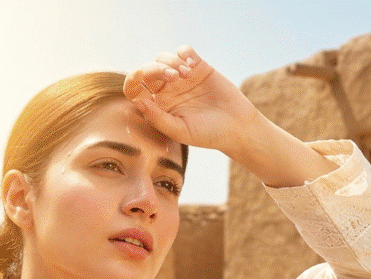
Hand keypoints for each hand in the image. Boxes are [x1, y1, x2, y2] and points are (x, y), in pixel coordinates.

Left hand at [123, 45, 258, 155]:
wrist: (238, 128)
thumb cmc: (209, 135)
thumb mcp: (181, 131)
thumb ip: (157, 118)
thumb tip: (137, 101)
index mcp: (158, 105)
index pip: (135, 88)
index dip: (133, 81)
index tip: (139, 80)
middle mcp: (167, 89)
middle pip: (148, 69)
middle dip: (156, 69)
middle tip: (173, 77)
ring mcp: (183, 77)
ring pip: (164, 57)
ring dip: (171, 61)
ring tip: (186, 74)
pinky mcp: (199, 67)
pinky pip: (184, 51)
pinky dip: (185, 53)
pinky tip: (193, 65)